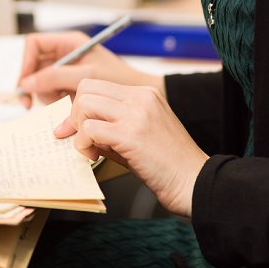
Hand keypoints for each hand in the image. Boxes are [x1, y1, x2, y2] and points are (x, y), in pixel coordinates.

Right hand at [17, 31, 162, 106]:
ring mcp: (66, 68)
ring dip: (47, 94)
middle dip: (33, 84)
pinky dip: (55, 100)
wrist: (138, 94)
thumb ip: (55, 77)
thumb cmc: (119, 80)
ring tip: (64, 101)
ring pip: (41, 80)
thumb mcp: (85, 77)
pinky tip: (68, 104)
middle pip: (34, 64)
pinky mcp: (69, 84)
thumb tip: (26, 83)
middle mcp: (65, 53)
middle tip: (30, 104)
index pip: (34, 44)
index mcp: (69, 42)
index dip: (25, 62)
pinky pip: (51, 91)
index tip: (24, 83)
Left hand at [55, 78, 207, 216]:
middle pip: (86, 88)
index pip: (97, 85)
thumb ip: (112, 125)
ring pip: (84, 103)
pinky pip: (90, 129)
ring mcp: (136, 113)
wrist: (194, 182)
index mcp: (144, 94)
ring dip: (78, 128)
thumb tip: (78, 127)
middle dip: (75, 114)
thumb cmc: (168, 164)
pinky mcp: (131, 134)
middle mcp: (140, 98)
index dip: (80, 107)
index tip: (74, 127)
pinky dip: (83, 143)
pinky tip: (94, 156)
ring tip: (89, 149)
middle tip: (79, 138)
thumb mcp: (139, 133)